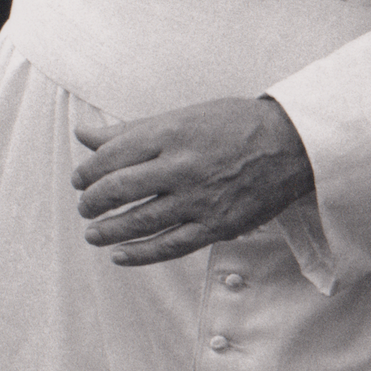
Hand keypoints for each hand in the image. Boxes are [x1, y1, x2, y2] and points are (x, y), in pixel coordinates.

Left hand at [72, 97, 313, 265]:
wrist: (289, 144)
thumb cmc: (232, 124)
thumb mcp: (180, 115)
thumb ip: (129, 129)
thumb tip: (83, 133)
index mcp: (169, 134)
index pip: (111, 156)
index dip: (88, 172)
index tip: (81, 179)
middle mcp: (180, 166)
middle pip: (120, 189)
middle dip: (93, 202)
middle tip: (84, 207)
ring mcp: (199, 199)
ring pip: (140, 221)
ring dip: (109, 231)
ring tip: (93, 233)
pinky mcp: (217, 225)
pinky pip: (171, 246)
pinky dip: (141, 253)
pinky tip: (120, 255)